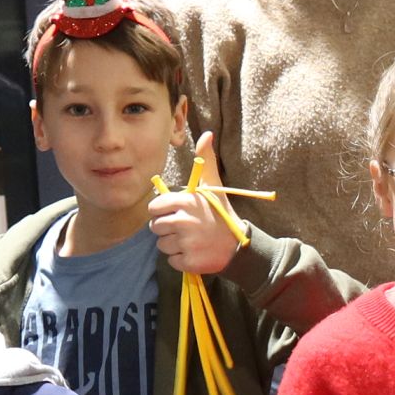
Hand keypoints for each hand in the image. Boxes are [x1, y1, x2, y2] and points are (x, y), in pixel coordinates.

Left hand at [147, 133, 242, 275]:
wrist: (240, 245)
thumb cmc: (221, 214)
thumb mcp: (213, 186)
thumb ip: (206, 161)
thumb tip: (207, 133)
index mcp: (186, 202)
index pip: (154, 207)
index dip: (162, 211)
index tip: (175, 214)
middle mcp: (185, 222)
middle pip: (155, 227)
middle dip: (167, 229)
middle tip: (185, 229)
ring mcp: (187, 243)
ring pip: (162, 245)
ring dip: (173, 245)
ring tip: (191, 241)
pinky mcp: (189, 261)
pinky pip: (171, 260)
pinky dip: (180, 259)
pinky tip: (194, 252)